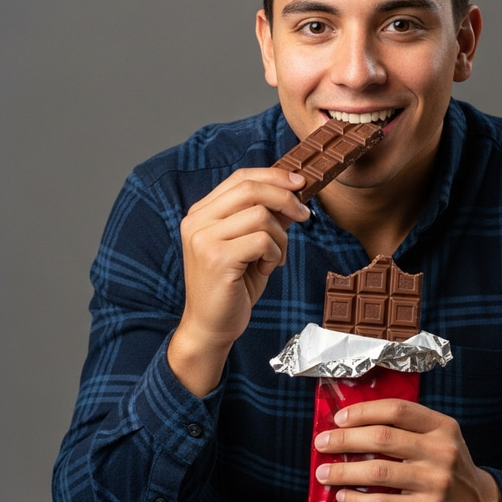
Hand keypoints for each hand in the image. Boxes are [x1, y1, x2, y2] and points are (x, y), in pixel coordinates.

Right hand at [168, 167, 310, 396]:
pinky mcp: (217, 258)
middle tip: (304, 216)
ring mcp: (204, 239)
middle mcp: (197, 221)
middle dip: (286, 199)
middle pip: (251, 189)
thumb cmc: (233, 286)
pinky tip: (266, 269)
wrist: (211, 326)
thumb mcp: (251, 245)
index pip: (241, 178)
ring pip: (261, 215)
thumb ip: (265, 217)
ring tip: (274, 258)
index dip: (274, 175)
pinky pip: (262, 240)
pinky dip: (275, 254)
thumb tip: (295, 192)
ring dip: (280, 238)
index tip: (300, 183)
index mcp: (202, 212)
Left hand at [314, 399, 501, 501]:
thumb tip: (355, 424)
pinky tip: (344, 497)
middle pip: (383, 438)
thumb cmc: (450, 468)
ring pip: (378, 471)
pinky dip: (358, 500)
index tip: (340, 418)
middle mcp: (440, 450)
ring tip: (324, 473)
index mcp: (441, 426)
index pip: (397, 409)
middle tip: (322, 443)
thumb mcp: (441, 439)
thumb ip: (409, 429)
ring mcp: (436, 481)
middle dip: (345, 439)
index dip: (364, 411)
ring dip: (344, 472)